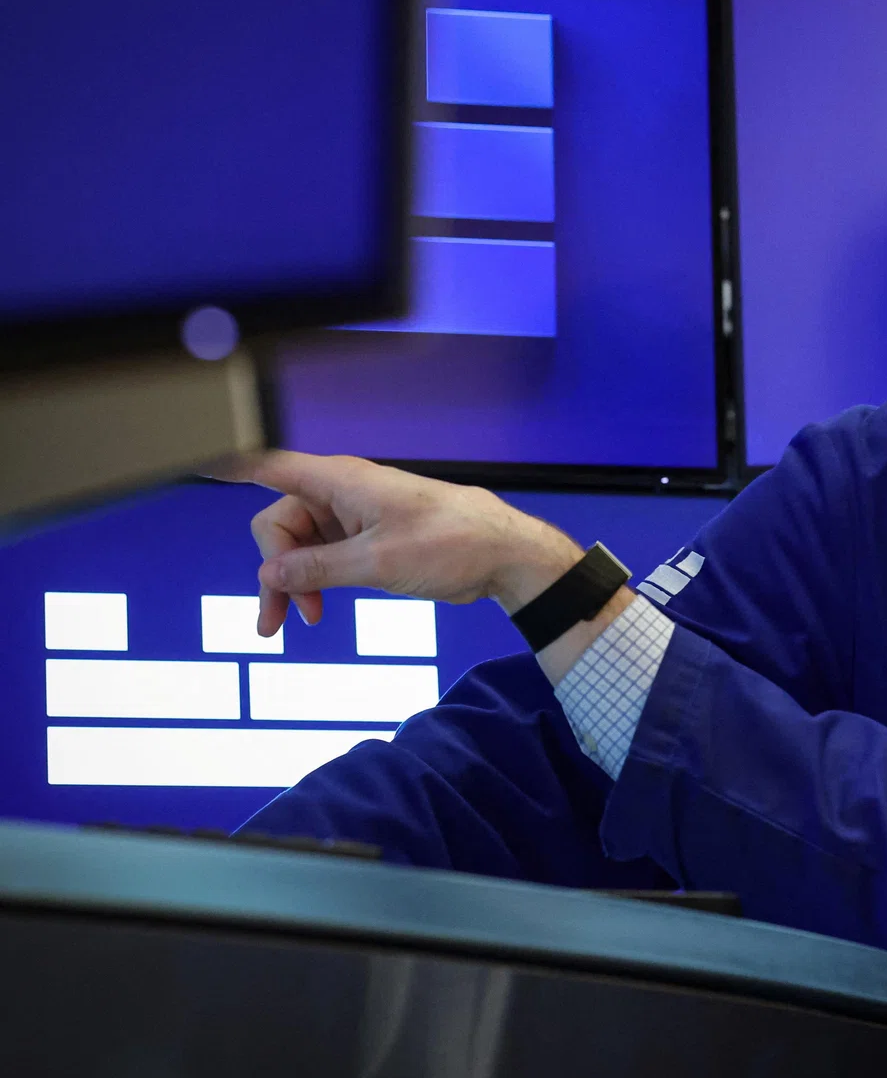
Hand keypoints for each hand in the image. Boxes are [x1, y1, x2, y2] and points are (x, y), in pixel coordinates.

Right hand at [212, 451, 583, 637]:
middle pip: (278, 523)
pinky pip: (323, 554)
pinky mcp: (367, 536)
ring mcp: (354, 514)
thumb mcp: (377, 562)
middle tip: (280, 619)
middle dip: (274, 569)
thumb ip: (317, 569)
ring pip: (299, 544)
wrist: (503, 556)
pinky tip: (316, 609)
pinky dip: (315, 580)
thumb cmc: (452, 544)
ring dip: (295, 582)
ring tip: (301, 621)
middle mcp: (342, 492)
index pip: (268, 464)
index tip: (191, 455)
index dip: (227, 461)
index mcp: (341, 481)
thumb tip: (271, 576)